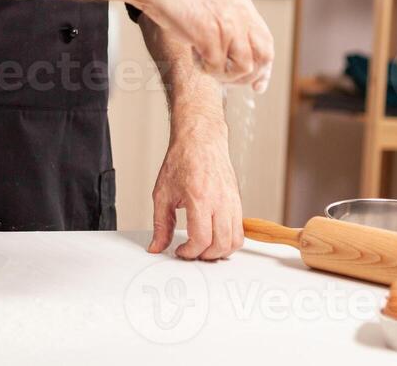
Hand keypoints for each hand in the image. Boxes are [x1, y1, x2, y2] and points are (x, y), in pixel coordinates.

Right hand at [139, 0, 274, 91]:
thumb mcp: (212, 4)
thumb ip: (229, 23)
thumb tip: (240, 57)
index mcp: (242, 4)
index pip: (266, 42)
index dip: (264, 68)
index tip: (257, 85)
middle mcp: (240, 13)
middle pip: (264, 56)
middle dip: (250, 76)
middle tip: (231, 81)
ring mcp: (227, 24)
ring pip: (243, 67)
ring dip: (226, 76)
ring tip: (207, 66)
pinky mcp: (209, 35)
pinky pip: (217, 67)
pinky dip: (205, 69)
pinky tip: (194, 57)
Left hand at [147, 120, 244, 259]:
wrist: (200, 140)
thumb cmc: (181, 161)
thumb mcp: (162, 194)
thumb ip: (160, 224)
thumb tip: (157, 247)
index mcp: (199, 198)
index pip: (201, 239)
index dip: (190, 252)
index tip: (180, 250)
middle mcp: (219, 201)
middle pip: (220, 244)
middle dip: (205, 256)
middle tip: (192, 252)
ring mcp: (232, 201)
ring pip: (235, 240)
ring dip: (220, 252)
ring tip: (204, 248)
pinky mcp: (237, 201)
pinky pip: (240, 230)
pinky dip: (229, 240)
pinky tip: (214, 237)